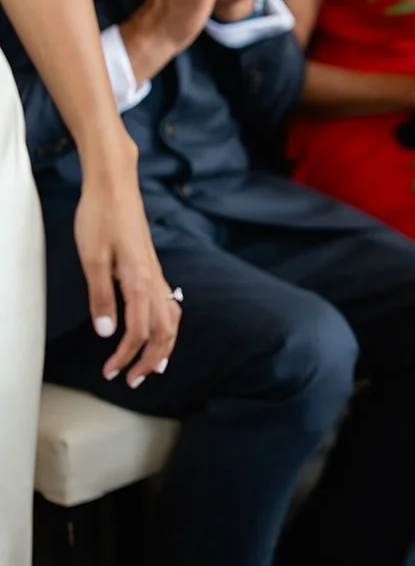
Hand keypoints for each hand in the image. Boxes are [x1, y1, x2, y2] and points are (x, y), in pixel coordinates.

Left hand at [73, 138, 180, 384]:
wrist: (114, 185)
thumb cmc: (100, 217)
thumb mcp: (92, 258)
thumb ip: (101, 297)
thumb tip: (107, 332)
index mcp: (140, 280)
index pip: (140, 330)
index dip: (126, 355)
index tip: (110, 371)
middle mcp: (154, 280)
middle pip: (164, 331)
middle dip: (150, 359)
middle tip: (133, 380)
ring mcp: (156, 273)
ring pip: (171, 318)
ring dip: (164, 346)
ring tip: (153, 366)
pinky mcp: (153, 267)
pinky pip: (169, 303)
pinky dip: (168, 324)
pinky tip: (159, 330)